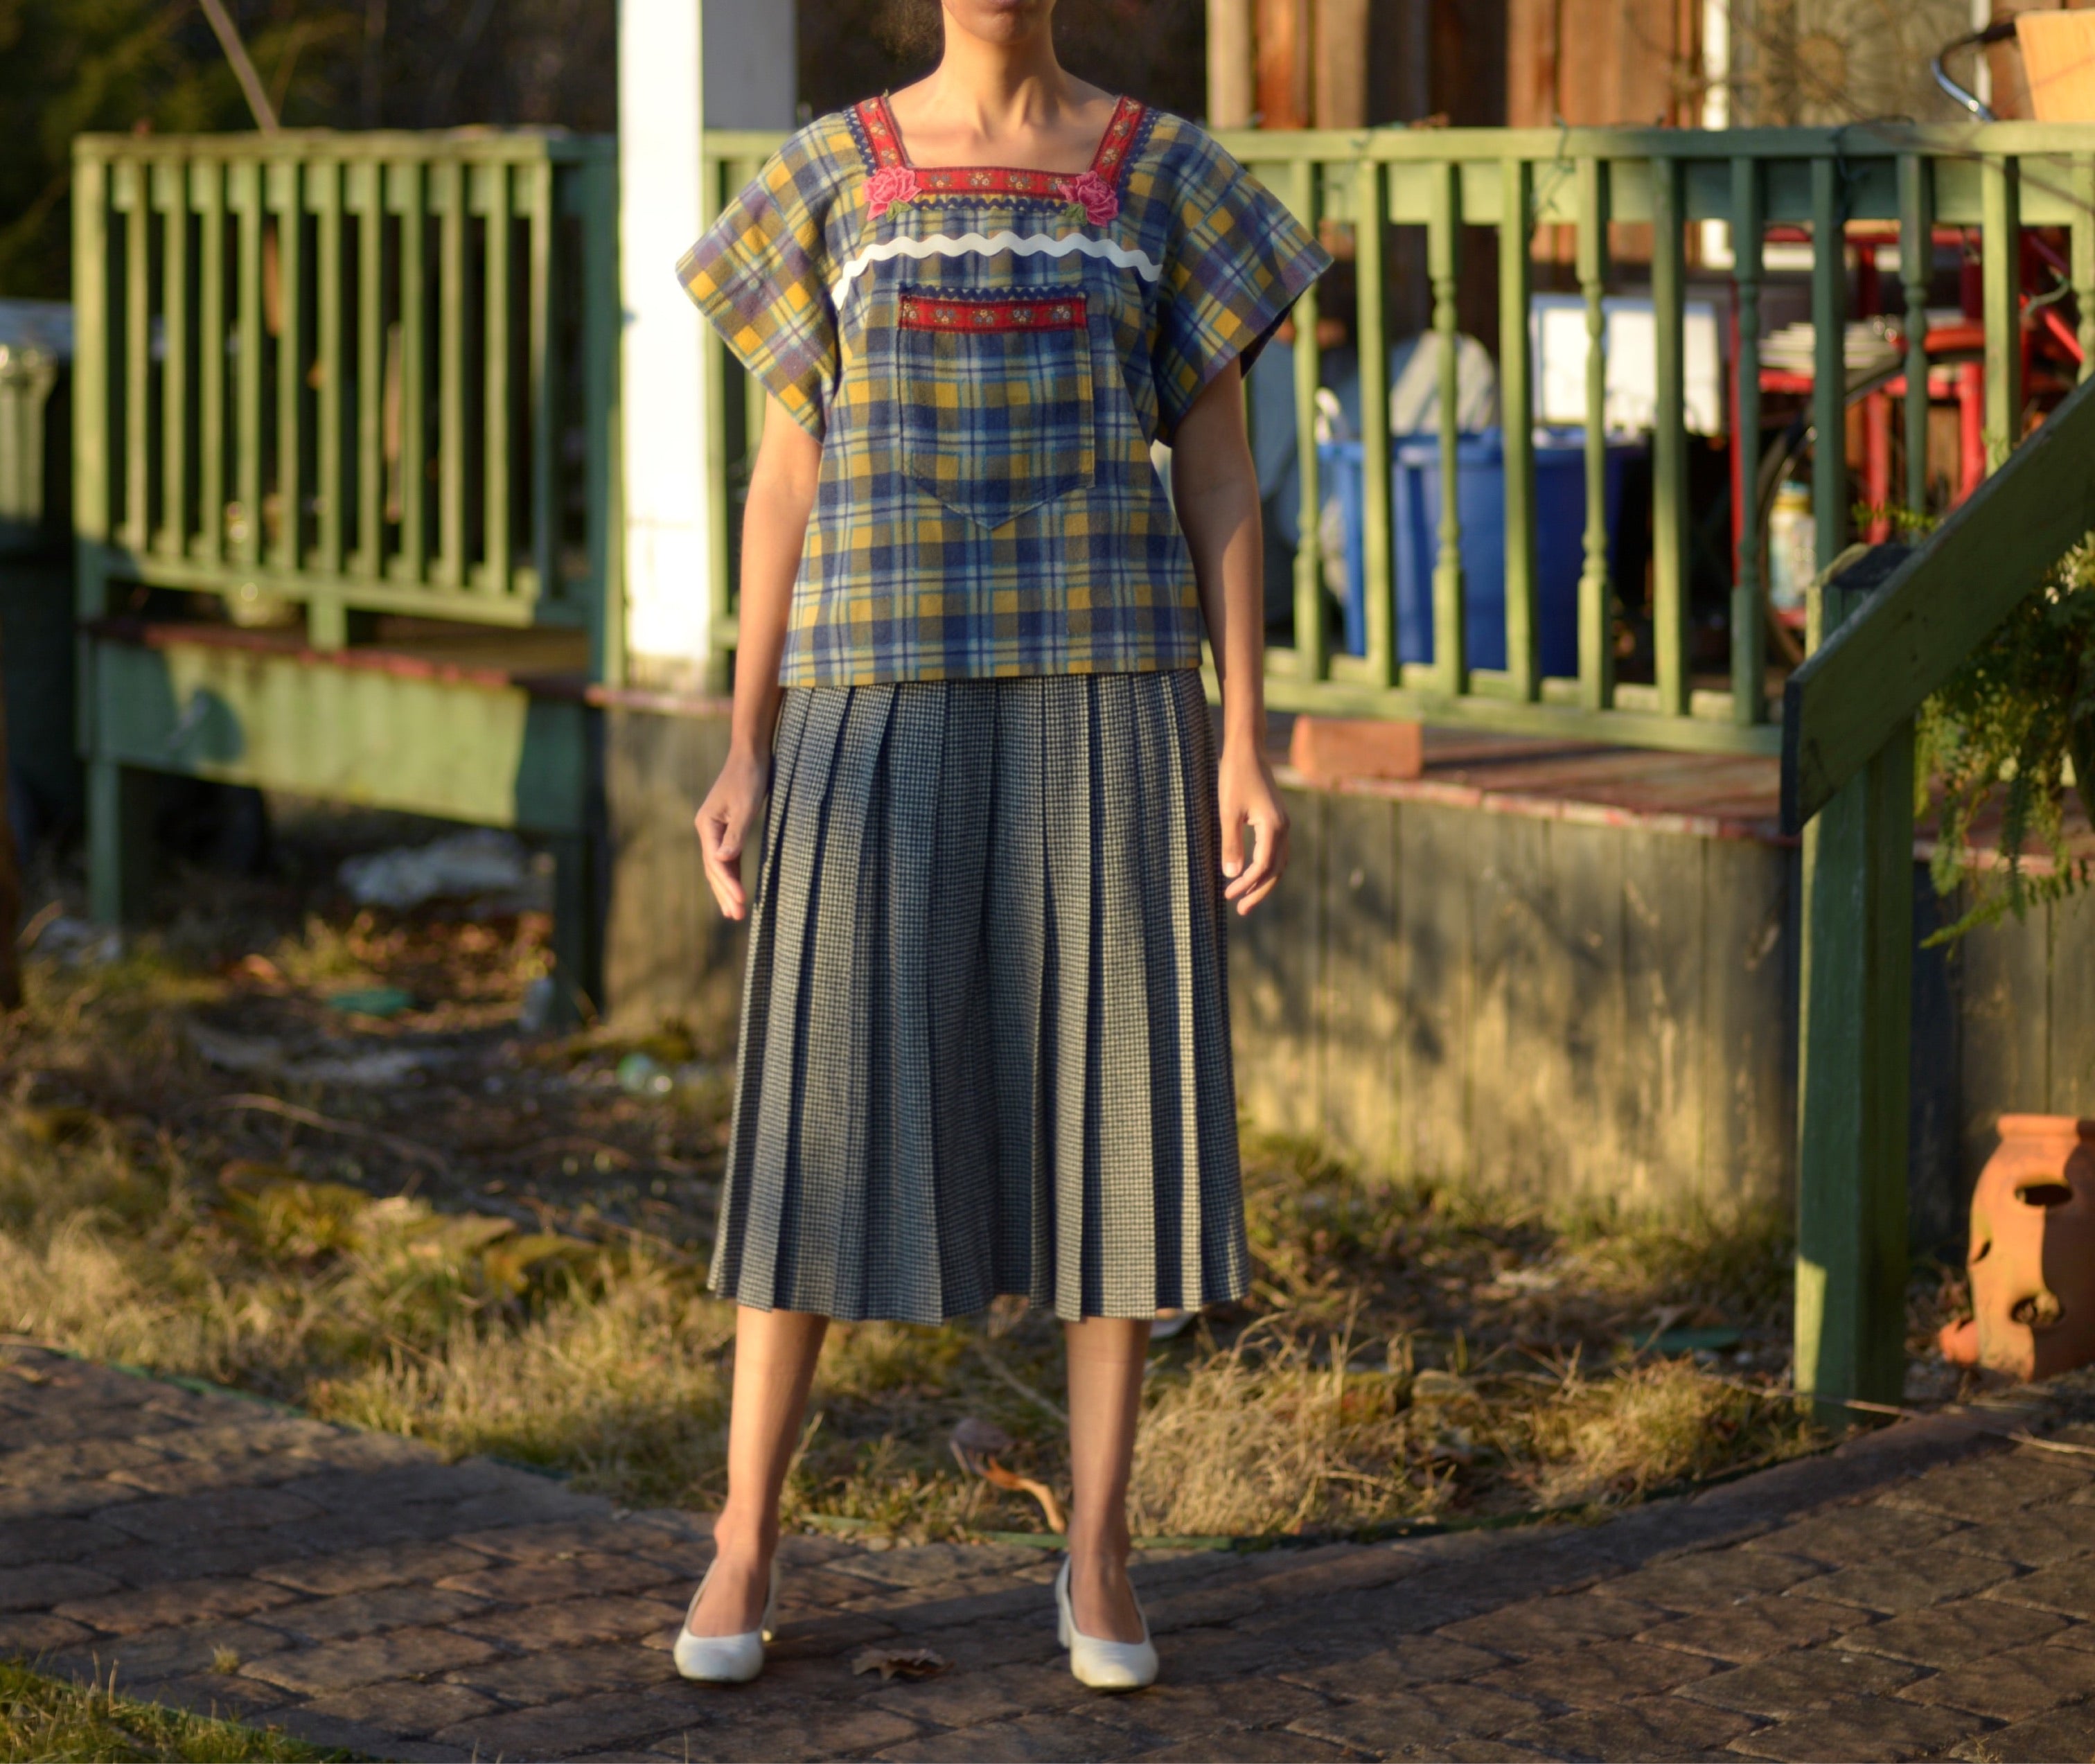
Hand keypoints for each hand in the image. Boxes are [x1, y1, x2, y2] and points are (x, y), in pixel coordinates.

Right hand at [695, 746, 772, 920]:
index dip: (727, 884)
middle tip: (735, 917)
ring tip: (734, 912)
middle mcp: (708, 829)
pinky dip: (732, 874)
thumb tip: (722, 860)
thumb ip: (735, 833)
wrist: (751, 754)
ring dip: (727, 888)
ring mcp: (716, 829)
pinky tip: (737, 888)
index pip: (716, 862)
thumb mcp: (746, 805)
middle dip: (724, 893)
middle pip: (714, 868)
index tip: (740, 902)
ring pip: (720, 865)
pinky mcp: (729, 828)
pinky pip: (728, 857)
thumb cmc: (749, 776)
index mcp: (707, 824)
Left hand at [1218, 739, 1288, 915]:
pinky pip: (1277, 851)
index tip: (1228, 896)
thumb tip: (1231, 875)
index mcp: (1274, 827)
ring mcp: (1283, 823)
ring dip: (1264, 881)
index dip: (1247, 885)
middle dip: (1259, 891)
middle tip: (1241, 909)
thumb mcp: (1227, 812)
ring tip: (1247, 896)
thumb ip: (1231, 844)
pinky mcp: (1277, 818)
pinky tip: (1252, 872)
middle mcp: (1284, 827)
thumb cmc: (1234, 777)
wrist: (1247, 749)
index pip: (1263, 867)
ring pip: (1279, 862)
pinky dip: (1267, 866)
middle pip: (1276, 870)